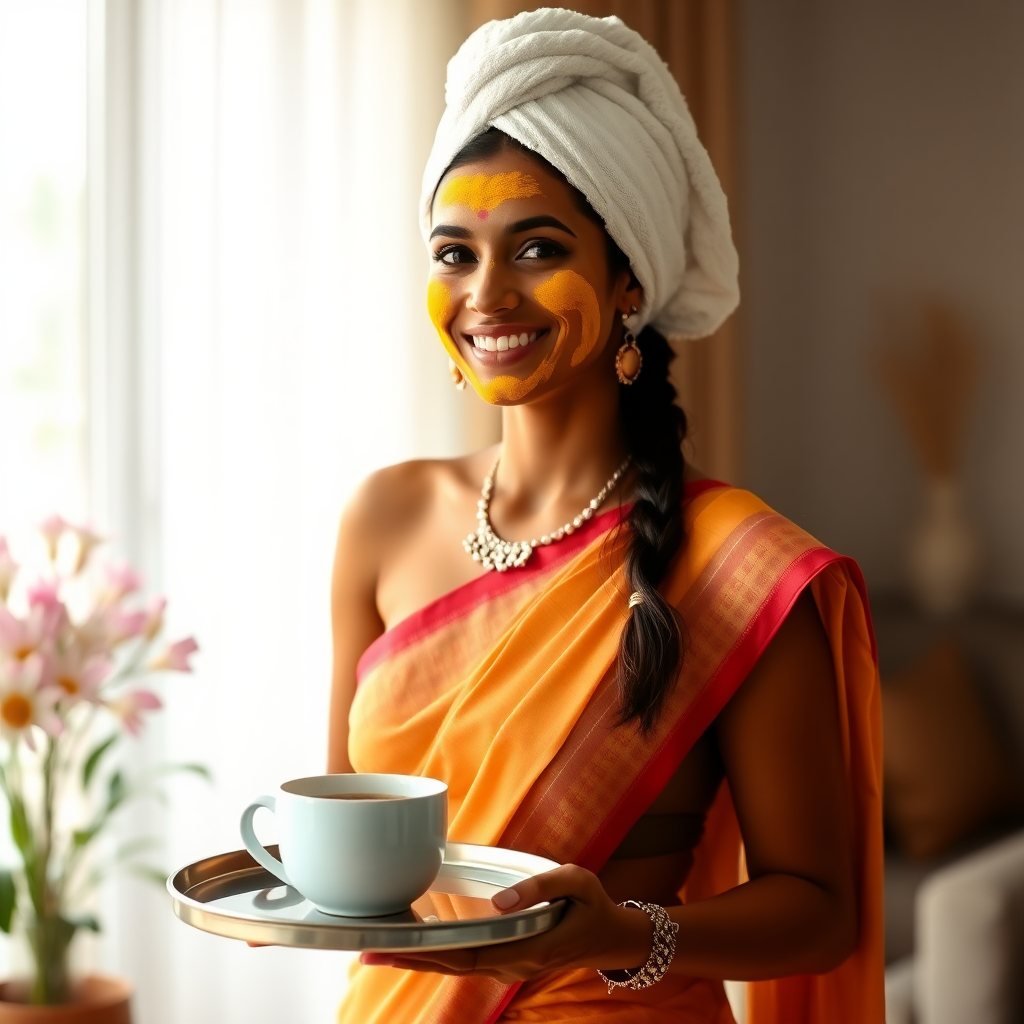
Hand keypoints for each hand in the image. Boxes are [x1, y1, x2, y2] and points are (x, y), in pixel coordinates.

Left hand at [359, 864, 652, 982]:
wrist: (611, 936)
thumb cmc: (592, 905)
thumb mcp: (578, 881)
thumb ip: (541, 887)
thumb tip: (500, 901)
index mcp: (523, 948)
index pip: (462, 954)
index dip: (423, 952)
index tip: (388, 946)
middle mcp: (509, 963)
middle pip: (448, 965)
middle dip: (406, 958)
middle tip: (364, 949)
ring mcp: (507, 964)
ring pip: (453, 965)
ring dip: (418, 957)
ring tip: (379, 946)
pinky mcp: (506, 957)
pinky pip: (465, 958)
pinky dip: (438, 952)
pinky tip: (418, 941)